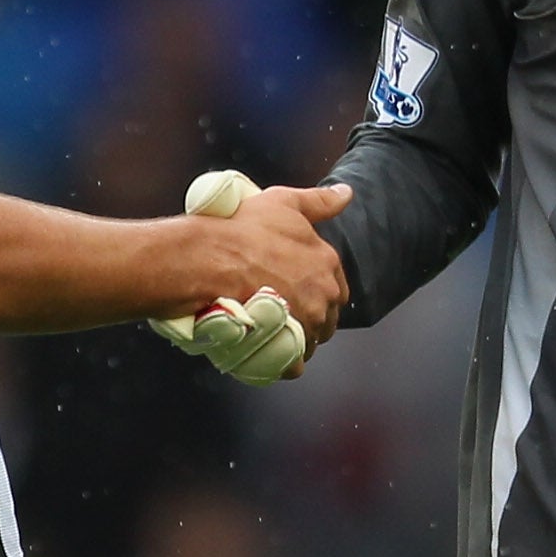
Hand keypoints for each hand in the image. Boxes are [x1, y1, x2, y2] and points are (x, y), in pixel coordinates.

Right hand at [151, 170, 351, 380]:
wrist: (209, 260)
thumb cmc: (242, 229)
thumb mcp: (284, 203)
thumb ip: (320, 201)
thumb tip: (347, 193)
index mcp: (326, 263)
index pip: (336, 287)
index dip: (315, 290)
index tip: (294, 288)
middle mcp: (323, 295)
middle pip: (326, 316)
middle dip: (309, 316)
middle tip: (279, 309)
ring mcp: (306, 323)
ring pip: (309, 340)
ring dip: (294, 337)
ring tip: (267, 328)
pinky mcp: (286, 346)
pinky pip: (292, 363)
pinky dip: (282, 361)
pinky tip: (265, 350)